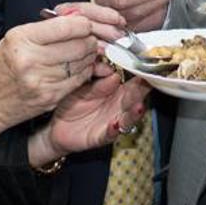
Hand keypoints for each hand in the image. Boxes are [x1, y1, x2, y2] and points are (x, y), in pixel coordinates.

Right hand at [0, 7, 121, 143]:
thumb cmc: (3, 65)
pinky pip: (78, 80)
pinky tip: (80, 67)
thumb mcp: (15, 38)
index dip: (82, 24)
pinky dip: (84, 71)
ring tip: (86, 51)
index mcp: (21, 40)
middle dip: (89, 40)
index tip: (85, 24)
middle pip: (78, 45)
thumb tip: (76, 18)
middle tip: (90, 38)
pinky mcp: (50, 97)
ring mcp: (41, 81)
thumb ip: (45, 28)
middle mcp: (31, 60)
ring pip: (81, 63)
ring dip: (89, 56)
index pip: (64, 27)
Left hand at [29, 66, 151, 163]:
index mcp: (116, 91)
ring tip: (138, 106)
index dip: (141, 75)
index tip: (148, 67)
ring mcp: (112, 122)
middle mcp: (118, 107)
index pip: (133, 82)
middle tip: (148, 83)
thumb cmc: (72, 103)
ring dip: (134, 113)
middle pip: (134, 98)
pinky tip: (115, 125)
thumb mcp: (83, 86)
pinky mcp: (100, 137)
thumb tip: (113, 72)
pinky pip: (109, 134)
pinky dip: (113, 130)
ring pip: (128, 118)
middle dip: (142, 91)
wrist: (57, 126)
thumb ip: (98, 78)